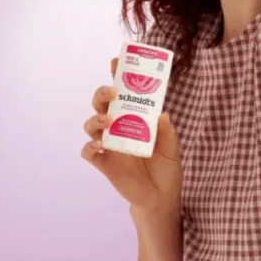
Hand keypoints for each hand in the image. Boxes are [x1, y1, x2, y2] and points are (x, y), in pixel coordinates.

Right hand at [81, 58, 182, 214]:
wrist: (162, 198)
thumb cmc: (166, 169)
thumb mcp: (172, 148)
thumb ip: (167, 132)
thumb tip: (162, 114)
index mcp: (134, 119)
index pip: (122, 94)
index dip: (116, 77)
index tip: (116, 61)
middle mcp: (118, 128)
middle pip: (101, 105)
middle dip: (101, 94)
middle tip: (112, 93)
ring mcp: (109, 145)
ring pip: (91, 125)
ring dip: (95, 119)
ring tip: (108, 121)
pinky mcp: (104, 164)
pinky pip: (89, 152)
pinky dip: (90, 147)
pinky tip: (99, 146)